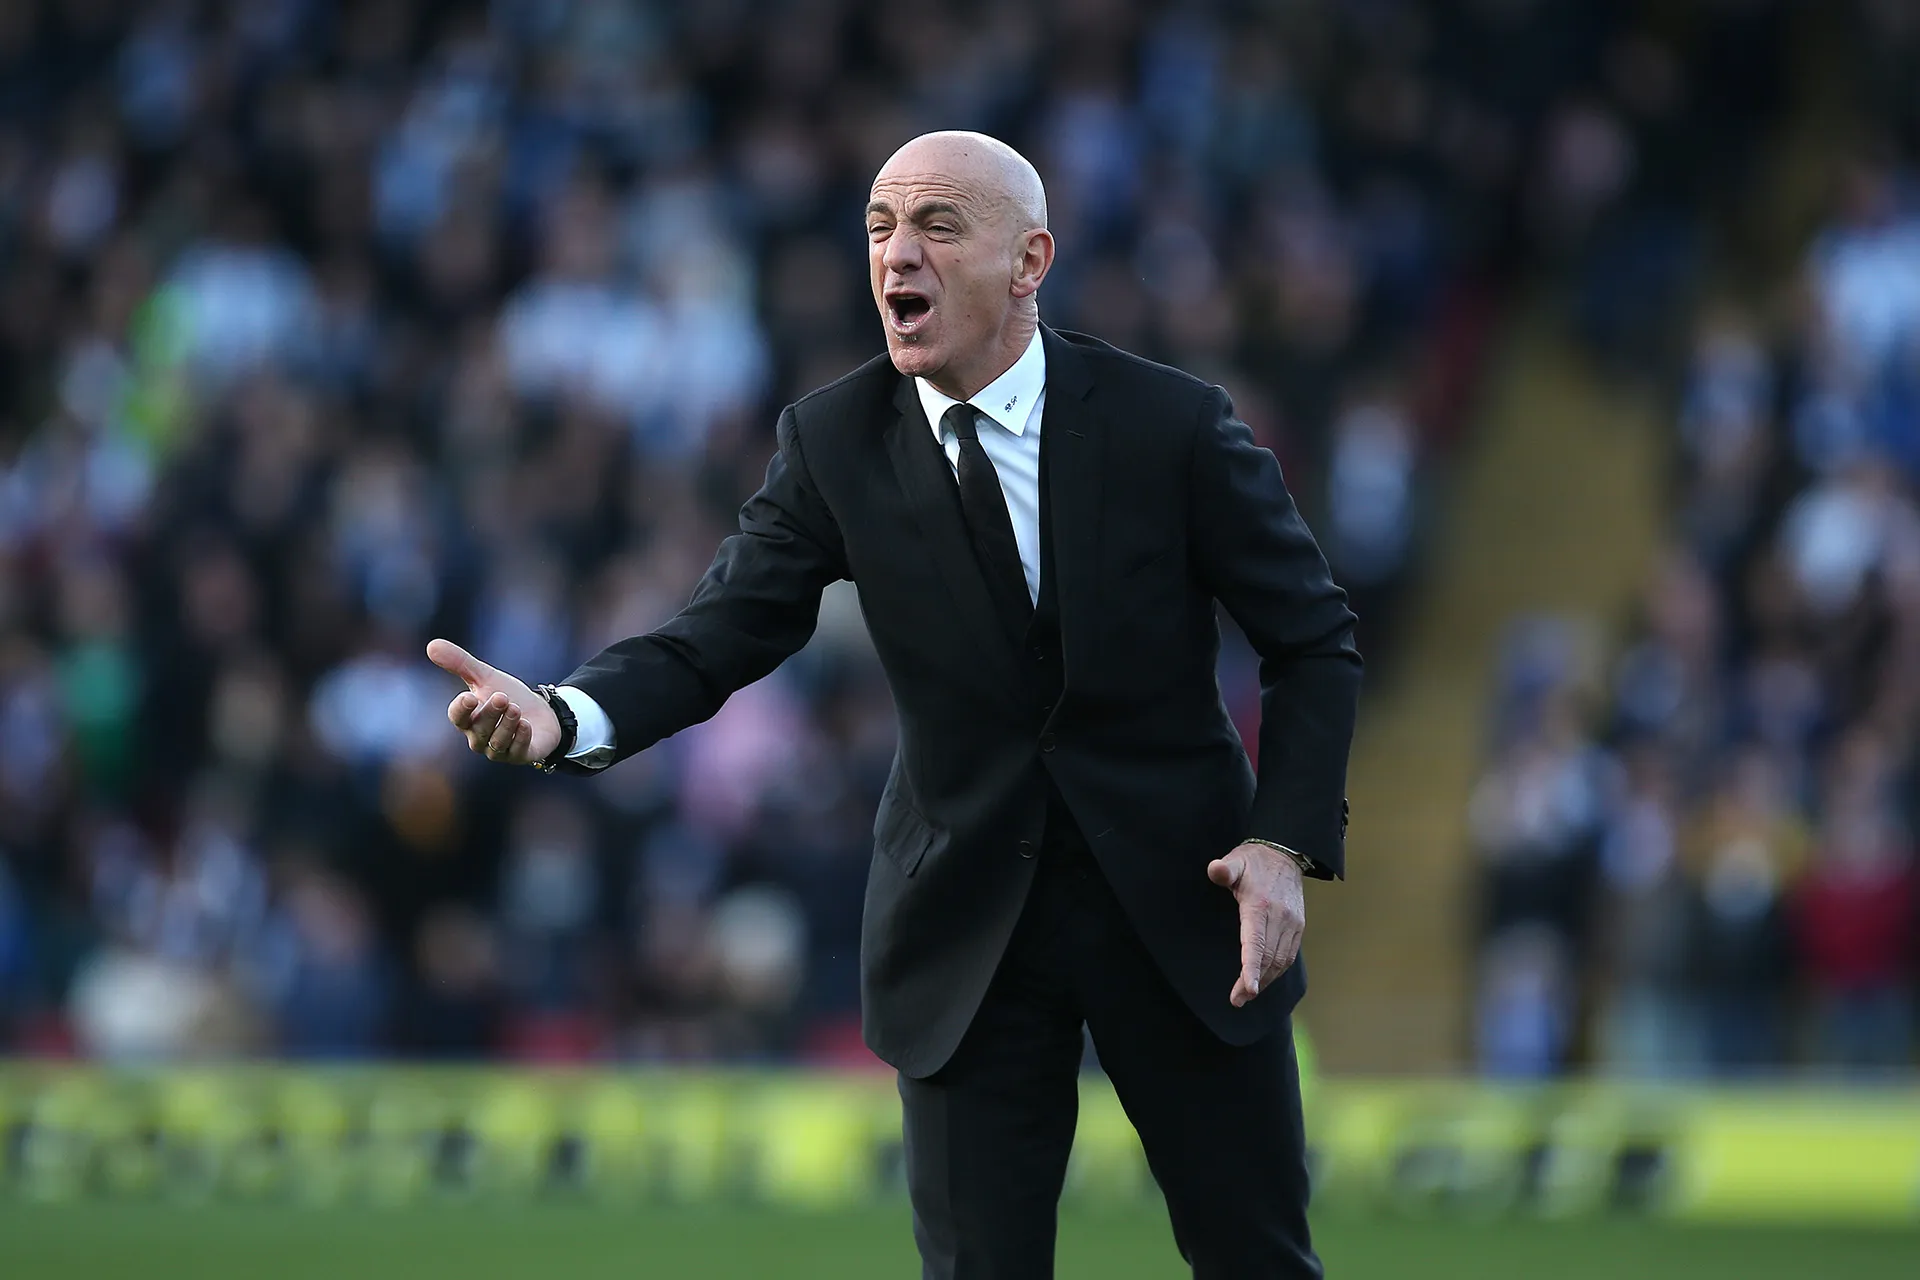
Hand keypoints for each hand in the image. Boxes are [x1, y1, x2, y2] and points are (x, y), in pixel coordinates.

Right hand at [427, 638, 560, 765]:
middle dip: (490, 713)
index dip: (461, 710)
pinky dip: (521, 738)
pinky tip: (526, 725)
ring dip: (506, 725)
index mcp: (468, 720)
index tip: (469, 697)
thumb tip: (431, 645)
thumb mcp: (485, 677)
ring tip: (515, 708)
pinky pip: (518, 751)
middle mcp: (481, 738)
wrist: (541, 711)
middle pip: (479, 729)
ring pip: (498, 742)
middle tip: (502, 697)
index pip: (458, 718)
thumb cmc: (508, 695)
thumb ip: (460, 663)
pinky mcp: (522, 755)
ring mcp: (500, 750)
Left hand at [1207, 842, 1305, 1007]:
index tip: (1248, 989)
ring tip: (1246, 995)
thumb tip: (1214, 869)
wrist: (1286, 853)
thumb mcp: (1236, 860)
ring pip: (1280, 961)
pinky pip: (1288, 955)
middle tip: (1237, 1000)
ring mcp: (1292, 923)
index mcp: (1260, 905)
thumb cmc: (1254, 861)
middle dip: (1253, 982)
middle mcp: (1280, 917)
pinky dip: (1277, 971)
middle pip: (1268, 958)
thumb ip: (1224, 869)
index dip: (1251, 968)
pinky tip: (1264, 978)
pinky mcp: (1298, 927)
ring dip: (1265, 980)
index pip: (1256, 942)